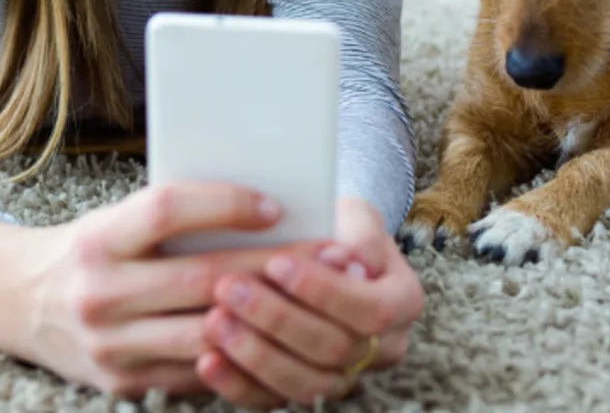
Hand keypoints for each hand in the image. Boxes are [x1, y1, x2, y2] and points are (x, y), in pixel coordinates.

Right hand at [19, 182, 321, 398]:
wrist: (20, 302)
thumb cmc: (90, 249)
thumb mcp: (116, 219)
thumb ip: (172, 218)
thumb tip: (261, 208)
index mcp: (99, 238)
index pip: (168, 210)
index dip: (225, 204)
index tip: (275, 205)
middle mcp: (99, 292)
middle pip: (201, 277)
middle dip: (272, 267)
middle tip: (326, 256)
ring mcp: (110, 345)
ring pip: (207, 331)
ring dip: (269, 316)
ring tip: (316, 299)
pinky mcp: (123, 383)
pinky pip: (196, 370)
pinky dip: (240, 354)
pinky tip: (281, 339)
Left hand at [199, 197, 424, 408]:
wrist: (323, 252)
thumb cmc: (337, 227)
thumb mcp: (354, 215)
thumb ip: (358, 233)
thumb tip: (346, 259)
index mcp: (403, 302)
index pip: (370, 309)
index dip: (322, 291)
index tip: (276, 263)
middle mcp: (384, 348)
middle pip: (334, 349)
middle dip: (277, 319)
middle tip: (228, 287)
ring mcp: (345, 377)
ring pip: (305, 383)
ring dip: (255, 355)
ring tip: (214, 320)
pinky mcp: (304, 390)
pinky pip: (273, 400)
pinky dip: (238, 384)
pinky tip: (207, 361)